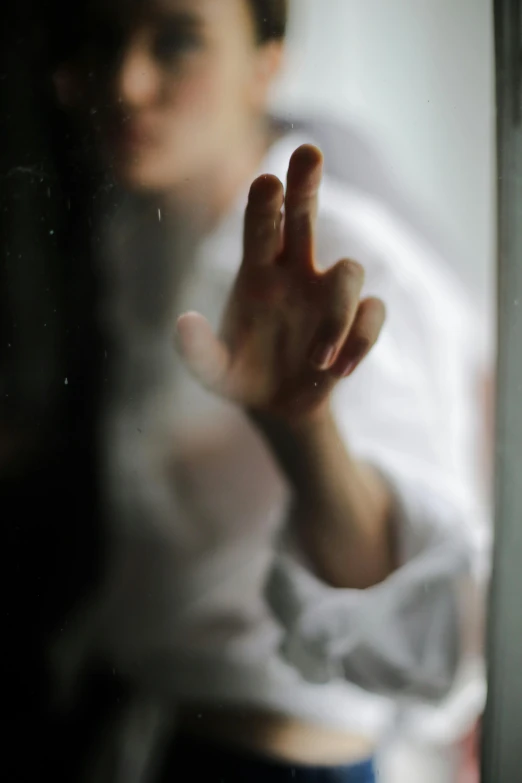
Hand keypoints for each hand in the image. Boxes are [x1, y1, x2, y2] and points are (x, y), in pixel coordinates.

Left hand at [176, 145, 384, 421]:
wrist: (277, 406)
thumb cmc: (241, 377)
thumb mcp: (213, 372)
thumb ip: (196, 352)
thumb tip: (185, 321)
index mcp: (256, 273)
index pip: (260, 228)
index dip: (265, 205)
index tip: (267, 181)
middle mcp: (295, 272)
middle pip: (304, 216)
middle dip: (307, 185)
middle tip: (308, 152)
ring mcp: (328, 295)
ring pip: (350, 272)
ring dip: (336, 317)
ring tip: (316, 360)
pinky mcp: (356, 321)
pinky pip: (374, 311)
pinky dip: (361, 339)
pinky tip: (340, 371)